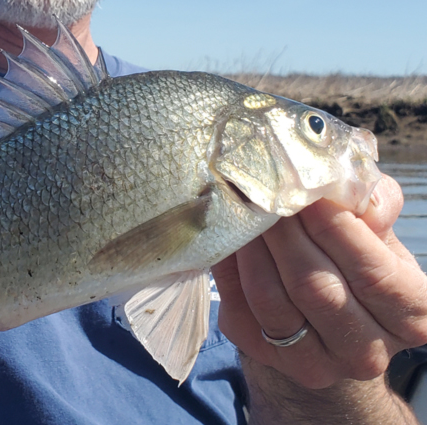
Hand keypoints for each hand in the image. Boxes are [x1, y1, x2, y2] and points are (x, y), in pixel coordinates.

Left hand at [212, 175, 426, 422]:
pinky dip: (230, 266)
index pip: (372, 273)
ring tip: (245, 212)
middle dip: (287, 235)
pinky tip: (227, 236)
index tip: (308, 195)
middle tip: (267, 197)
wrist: (322, 318)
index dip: (336, 230)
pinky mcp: (265, 357)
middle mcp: (367, 354)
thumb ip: (374, 207)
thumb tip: (346, 189)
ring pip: (271, 299)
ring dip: (253, 249)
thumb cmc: (356, 264)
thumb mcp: (378, 236)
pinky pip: (239, 306)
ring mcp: (313, 363)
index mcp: (411, 318)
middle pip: (316, 287)